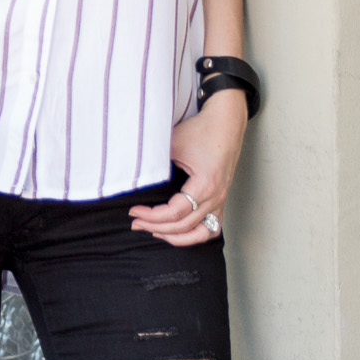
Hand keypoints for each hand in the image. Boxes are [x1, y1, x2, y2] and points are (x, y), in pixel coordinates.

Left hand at [130, 92, 246, 244]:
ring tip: (155, 231)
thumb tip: (134, 180)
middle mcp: (215, 197)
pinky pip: (211, 229)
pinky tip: (177, 233)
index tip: (133, 210)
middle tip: (136, 222)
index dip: (151, 216)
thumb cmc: (201, 130)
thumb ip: (155, 165)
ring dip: (176, 237)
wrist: (226, 122)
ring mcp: (220, 201)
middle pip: (183, 226)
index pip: (174, 214)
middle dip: (155, 227)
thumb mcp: (173, 144)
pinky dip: (194, 235)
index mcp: (204, 185)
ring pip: (199, 234)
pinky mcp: (221, 200)